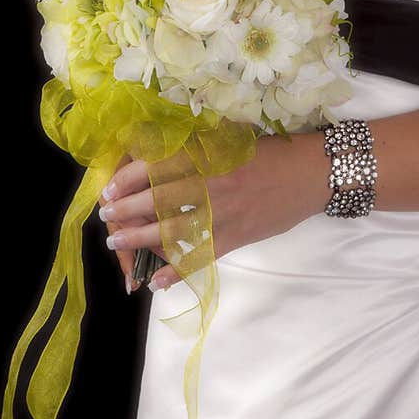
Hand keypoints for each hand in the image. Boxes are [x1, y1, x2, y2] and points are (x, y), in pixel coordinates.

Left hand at [96, 131, 325, 290]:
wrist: (312, 174)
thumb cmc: (272, 151)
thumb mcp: (233, 137)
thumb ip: (200, 142)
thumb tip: (157, 146)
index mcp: (210, 156)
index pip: (159, 166)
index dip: (129, 178)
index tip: (110, 186)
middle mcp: (213, 184)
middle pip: (159, 199)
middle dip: (126, 209)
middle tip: (106, 216)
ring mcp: (225, 214)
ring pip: (174, 229)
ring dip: (141, 238)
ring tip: (117, 242)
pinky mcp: (237, 236)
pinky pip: (202, 256)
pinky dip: (178, 271)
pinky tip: (157, 281)